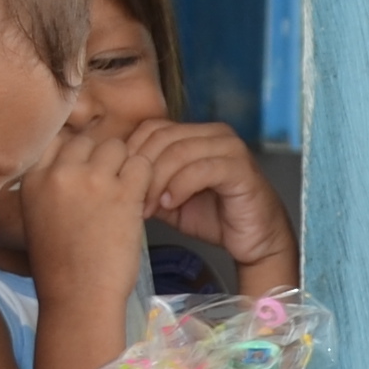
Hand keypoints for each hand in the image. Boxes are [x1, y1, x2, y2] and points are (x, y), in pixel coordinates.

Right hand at [17, 113, 154, 300]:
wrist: (78, 299)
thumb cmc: (59, 266)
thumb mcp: (38, 217)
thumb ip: (51, 185)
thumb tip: (76, 163)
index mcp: (33, 179)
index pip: (57, 140)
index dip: (75, 154)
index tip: (83, 173)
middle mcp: (60, 172)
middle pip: (88, 140)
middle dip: (100, 160)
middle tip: (107, 187)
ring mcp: (92, 180)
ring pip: (117, 147)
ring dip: (124, 167)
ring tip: (123, 195)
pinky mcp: (122, 193)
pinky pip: (142, 165)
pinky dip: (145, 180)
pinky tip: (138, 201)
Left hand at [115, 117, 295, 293]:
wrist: (255, 240)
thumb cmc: (214, 217)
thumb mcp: (169, 199)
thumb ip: (147, 183)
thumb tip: (112, 179)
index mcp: (195, 134)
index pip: (151, 128)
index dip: (130, 154)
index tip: (117, 184)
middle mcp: (212, 133)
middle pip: (161, 137)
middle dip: (140, 170)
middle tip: (131, 200)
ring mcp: (228, 147)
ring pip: (178, 151)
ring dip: (157, 181)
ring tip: (150, 207)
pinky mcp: (240, 168)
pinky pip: (201, 168)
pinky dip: (180, 186)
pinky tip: (172, 204)